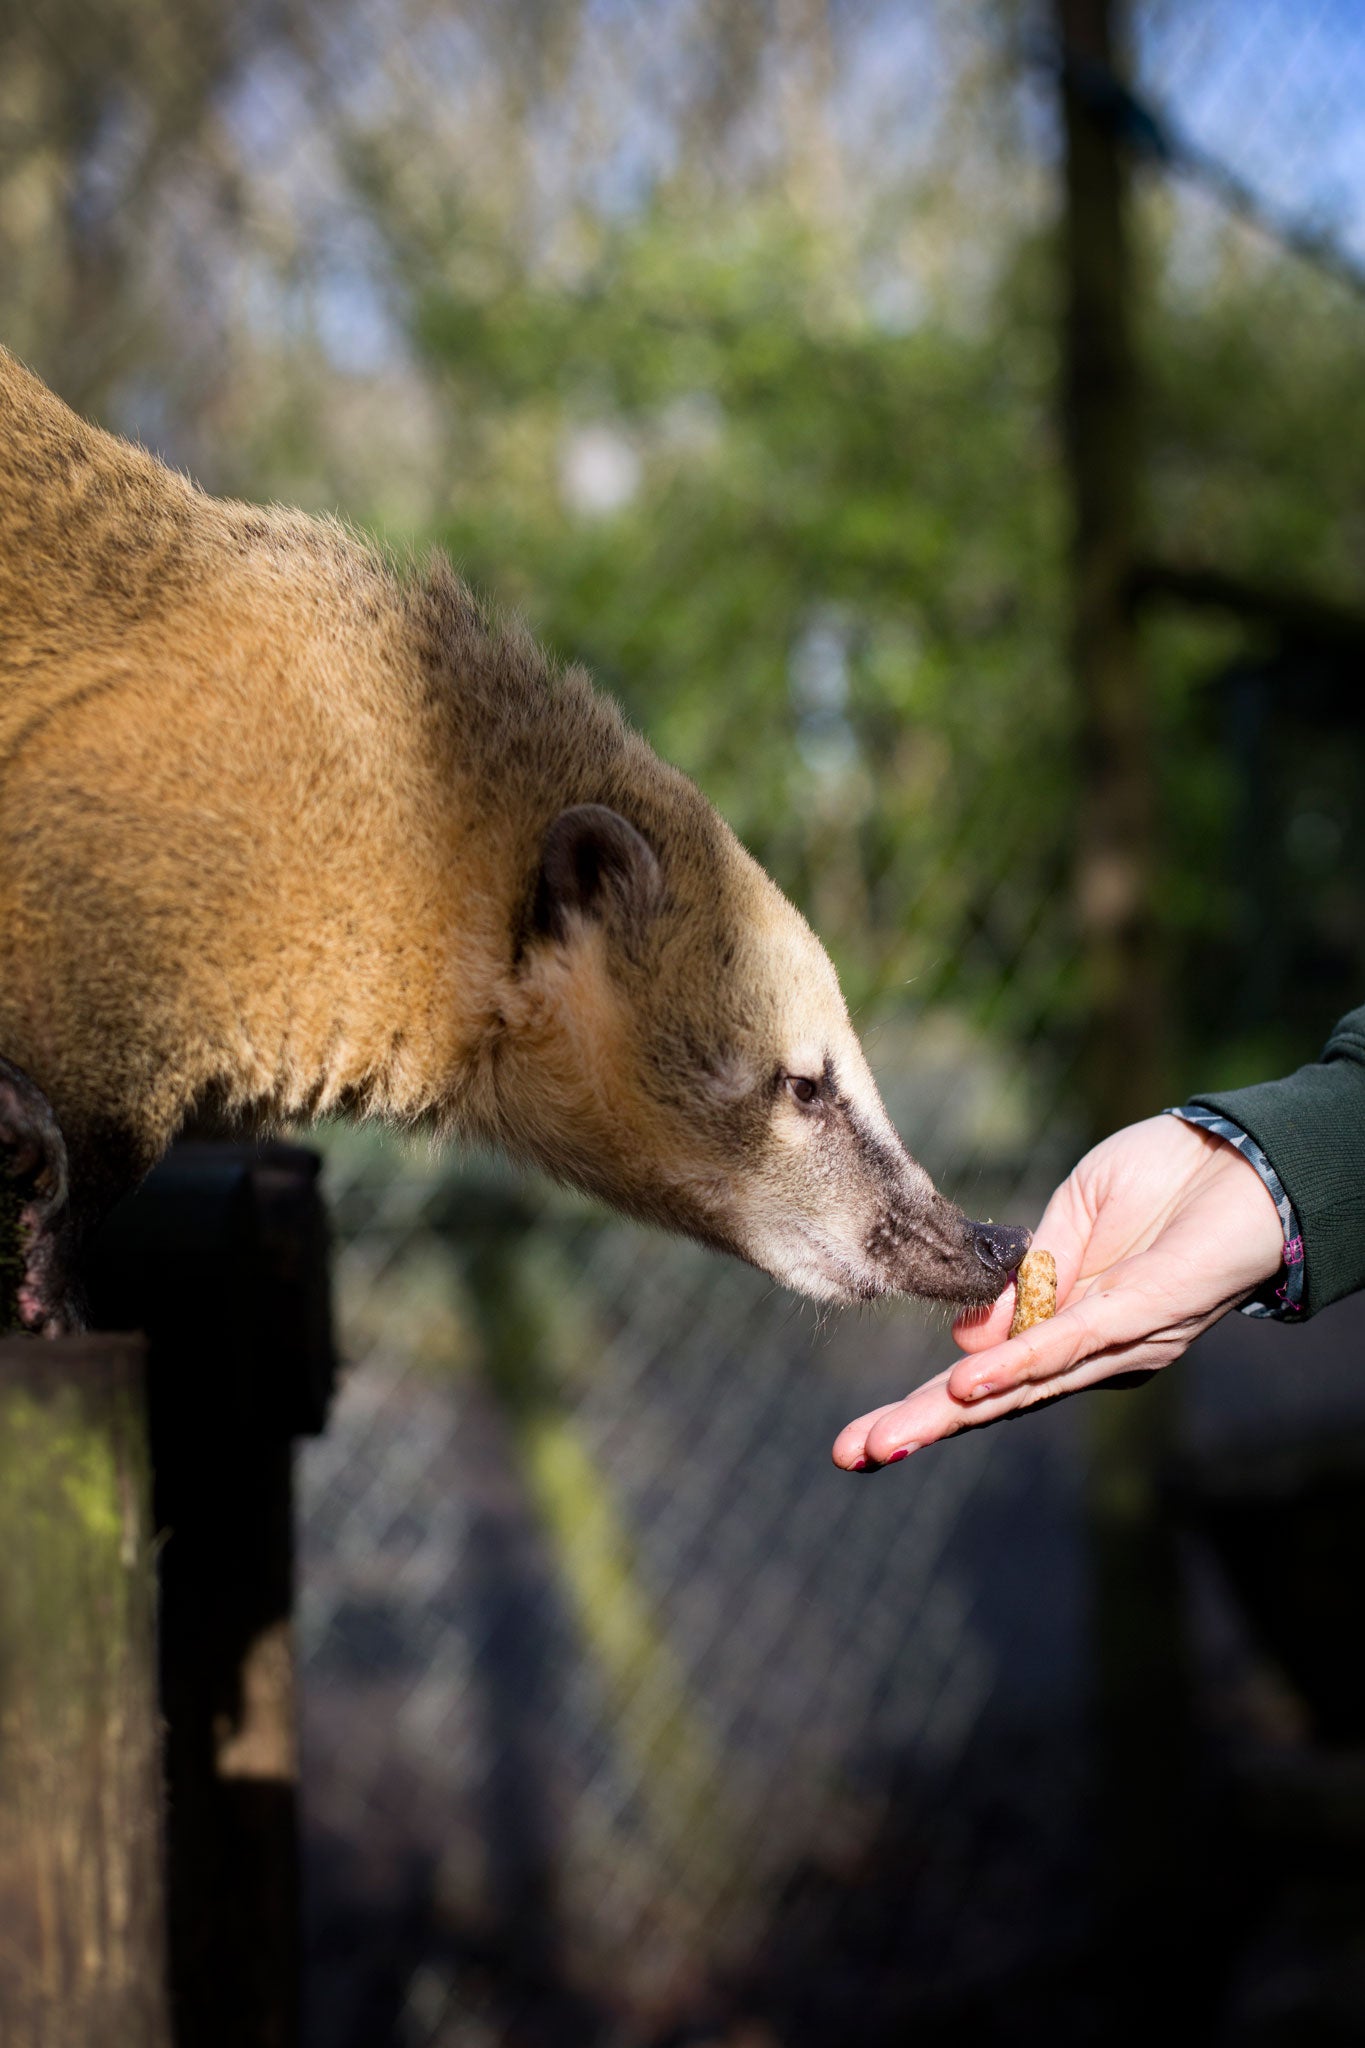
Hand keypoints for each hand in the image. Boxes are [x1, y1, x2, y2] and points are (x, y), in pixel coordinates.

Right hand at [831, 1114, 1286, 1469]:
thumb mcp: (1075, 1216)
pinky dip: (1015, 1366)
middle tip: (850, 1456)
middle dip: (920, 1428)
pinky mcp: (1146, 1316)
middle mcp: (1094, 1353)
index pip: (989, 1380)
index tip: (863, 1440)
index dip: (927, 1406)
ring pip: (1024, 1386)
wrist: (1246, 1154)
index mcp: (1071, 1330)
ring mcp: (1120, 1341)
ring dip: (951, 1412)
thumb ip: (1027, 1276)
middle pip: (996, 1400)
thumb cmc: (1168, 1181)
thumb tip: (963, 1343)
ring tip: (889, 1438)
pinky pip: (1069, 1346)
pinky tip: (966, 1384)